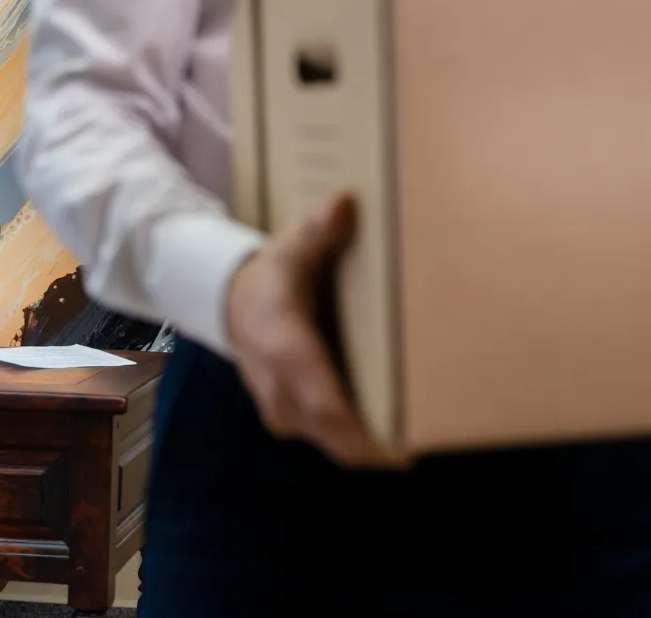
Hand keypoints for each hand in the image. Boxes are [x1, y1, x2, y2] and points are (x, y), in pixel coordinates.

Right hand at [225, 192, 399, 466]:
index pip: (322, 399)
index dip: (360, 429)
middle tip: (421, 446)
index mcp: (283, 346)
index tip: (399, 450)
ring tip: (413, 440)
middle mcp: (279, 386)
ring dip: (370, 445)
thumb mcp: (291, 249)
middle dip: (377, 447)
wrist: (229, 303)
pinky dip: (357, 439)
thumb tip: (344, 201)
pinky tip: (390, 432)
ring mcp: (281, 408)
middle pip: (334, 434)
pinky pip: (328, 437)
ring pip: (333, 442)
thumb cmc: (272, 275)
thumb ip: (318, 230)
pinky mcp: (289, 418)